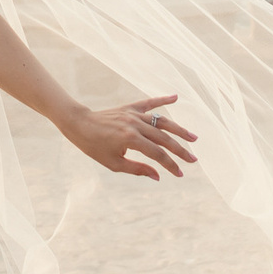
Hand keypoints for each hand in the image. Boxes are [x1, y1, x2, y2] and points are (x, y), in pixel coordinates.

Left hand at [62, 95, 197, 178]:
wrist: (79, 124)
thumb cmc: (94, 147)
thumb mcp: (114, 163)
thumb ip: (138, 169)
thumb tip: (158, 176)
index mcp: (131, 140)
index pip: (158, 154)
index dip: (171, 165)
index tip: (180, 174)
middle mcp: (135, 125)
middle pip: (164, 138)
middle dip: (180, 150)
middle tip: (193, 160)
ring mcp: (133, 114)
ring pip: (161, 121)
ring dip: (179, 129)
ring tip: (193, 138)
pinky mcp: (129, 107)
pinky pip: (149, 103)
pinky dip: (162, 99)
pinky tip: (176, 97)